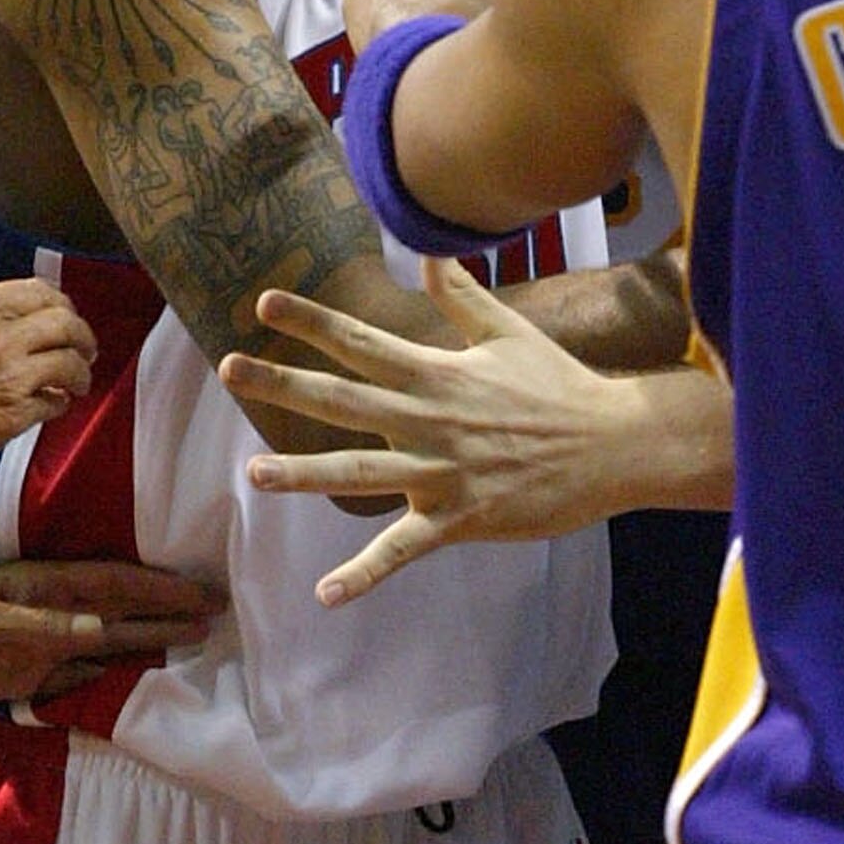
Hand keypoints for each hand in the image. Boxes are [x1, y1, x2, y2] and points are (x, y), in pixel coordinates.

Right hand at [0, 280, 95, 483]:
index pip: (38, 292)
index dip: (57, 306)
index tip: (60, 318)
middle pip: (67, 321)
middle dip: (80, 336)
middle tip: (81, 349)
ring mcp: (9, 373)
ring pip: (72, 360)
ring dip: (79, 372)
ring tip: (76, 382)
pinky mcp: (15, 412)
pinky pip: (57, 400)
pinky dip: (60, 402)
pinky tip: (51, 405)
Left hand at [0, 559, 223, 706]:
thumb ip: (42, 627)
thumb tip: (102, 629)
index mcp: (41, 586)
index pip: (114, 585)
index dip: (159, 589)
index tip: (200, 594)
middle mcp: (50, 611)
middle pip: (121, 610)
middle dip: (168, 608)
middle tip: (218, 611)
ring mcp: (42, 645)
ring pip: (108, 642)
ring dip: (149, 641)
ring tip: (195, 640)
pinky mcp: (26, 678)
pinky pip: (79, 678)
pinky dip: (109, 679)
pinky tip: (138, 680)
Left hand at [220, 260, 638, 596]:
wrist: (613, 446)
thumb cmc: (561, 388)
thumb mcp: (511, 333)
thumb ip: (462, 297)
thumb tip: (429, 252)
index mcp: (439, 374)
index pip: (363, 343)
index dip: (313, 322)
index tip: (262, 303)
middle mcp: (430, 420)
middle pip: (345, 401)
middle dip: (285, 384)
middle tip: (229, 370)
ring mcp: (442, 472)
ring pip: (362, 474)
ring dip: (306, 475)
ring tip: (253, 475)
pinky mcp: (460, 518)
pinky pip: (403, 549)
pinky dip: (365, 573)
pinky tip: (327, 592)